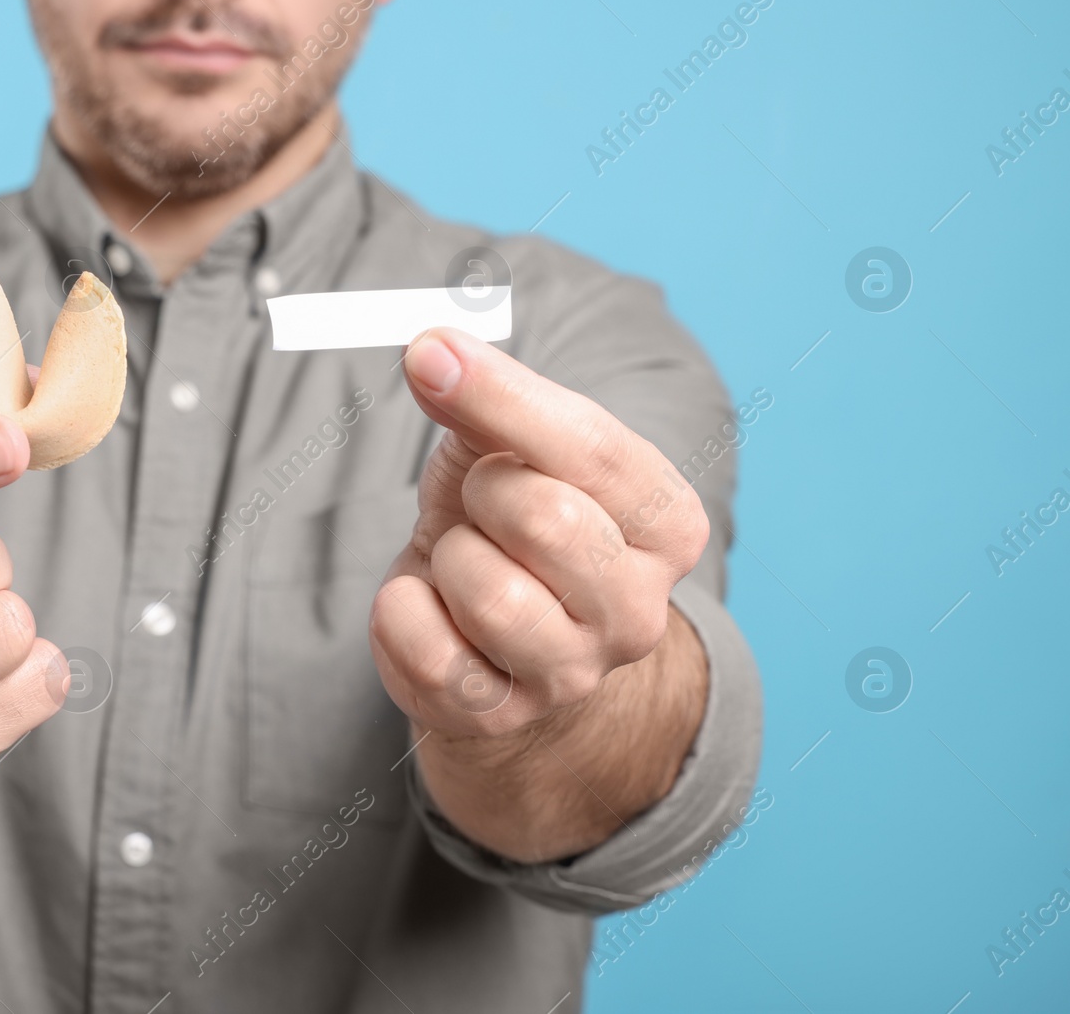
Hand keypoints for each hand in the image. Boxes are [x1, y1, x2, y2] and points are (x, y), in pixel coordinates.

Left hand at [369, 328, 709, 738]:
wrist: (486, 631)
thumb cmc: (506, 519)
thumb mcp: (509, 444)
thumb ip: (486, 394)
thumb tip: (432, 352)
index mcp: (667, 526)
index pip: (592, 448)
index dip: (498, 396)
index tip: (430, 355)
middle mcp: (638, 611)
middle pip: (544, 519)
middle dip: (483, 492)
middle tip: (481, 501)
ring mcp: (572, 675)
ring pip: (486, 593)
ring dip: (446, 557)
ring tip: (461, 560)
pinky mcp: (499, 716)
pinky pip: (424, 649)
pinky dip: (402, 611)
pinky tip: (428, 605)